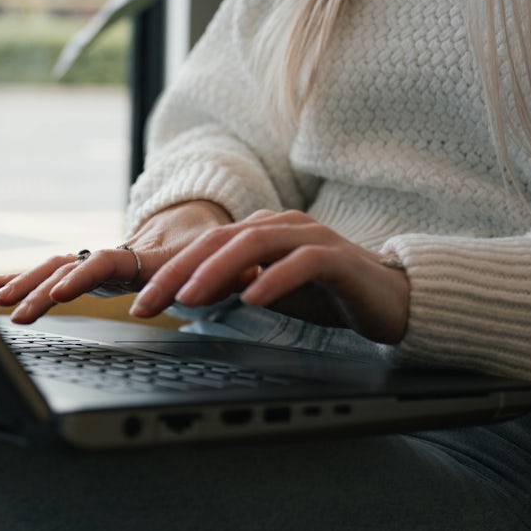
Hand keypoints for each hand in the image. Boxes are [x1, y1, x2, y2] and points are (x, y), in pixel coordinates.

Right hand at [0, 200, 231, 323]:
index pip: (110, 262)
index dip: (85, 276)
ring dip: (26, 284)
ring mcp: (104, 264)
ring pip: (57, 268)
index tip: (63, 292)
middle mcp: (120, 257)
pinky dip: (28, 280)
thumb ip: (238, 268)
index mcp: (148, 255)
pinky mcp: (96, 272)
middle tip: (16, 310)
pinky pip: (57, 272)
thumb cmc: (212, 244)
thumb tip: (256, 273)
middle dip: (42, 288)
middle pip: (72, 265)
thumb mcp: (229, 255)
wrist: (198, 222)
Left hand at [129, 210, 409, 343]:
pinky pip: (302, 263)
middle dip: (179, 272)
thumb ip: (234, 285)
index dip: (170, 272)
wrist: (389, 298)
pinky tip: (252, 298)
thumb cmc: (326, 293)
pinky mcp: (338, 259)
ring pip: (255, 244)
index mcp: (263, 230)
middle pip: (221, 240)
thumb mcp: (271, 290)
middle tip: (150, 303)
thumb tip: (188, 293)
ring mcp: (312, 238)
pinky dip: (274, 279)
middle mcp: (283, 226)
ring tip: (189, 297)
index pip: (206, 246)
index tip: (141, 304)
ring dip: (217, 270)